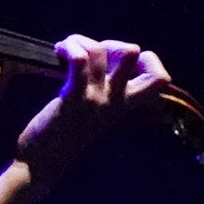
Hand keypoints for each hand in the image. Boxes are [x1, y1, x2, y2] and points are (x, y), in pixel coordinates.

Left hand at [14, 36, 170, 184]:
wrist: (44, 162)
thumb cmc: (65, 132)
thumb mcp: (96, 110)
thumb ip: (105, 88)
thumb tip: (101, 57)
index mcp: (125, 103)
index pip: (160, 78)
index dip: (146, 59)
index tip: (119, 62)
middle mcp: (116, 100)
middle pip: (136, 54)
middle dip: (115, 44)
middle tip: (91, 55)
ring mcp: (96, 99)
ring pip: (101, 51)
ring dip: (80, 41)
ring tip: (64, 49)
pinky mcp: (73, 100)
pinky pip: (80, 63)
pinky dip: (70, 49)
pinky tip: (58, 52)